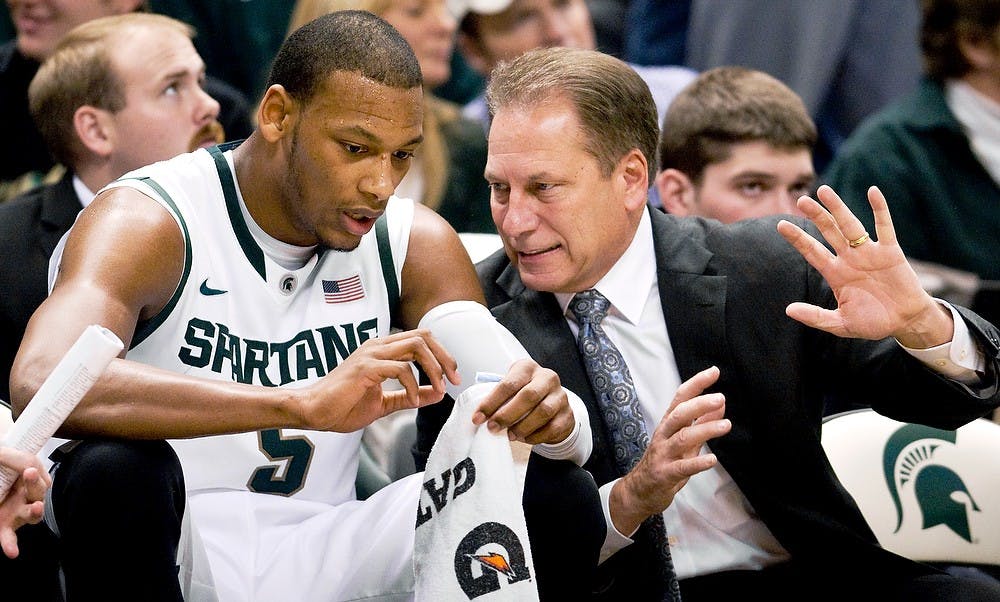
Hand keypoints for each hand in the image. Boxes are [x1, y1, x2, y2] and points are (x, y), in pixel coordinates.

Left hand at [0, 447, 49, 558]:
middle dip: (35, 481)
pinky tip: (12, 551)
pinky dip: (11, 544)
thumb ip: (11, 458)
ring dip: (35, 510)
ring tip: (37, 507)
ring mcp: (17, 513)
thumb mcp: (5, 461)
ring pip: (34, 513)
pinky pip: (10, 537)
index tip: (5, 454)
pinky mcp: (5, 527)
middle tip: (29, 472)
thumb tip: (8, 454)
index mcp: (28, 477)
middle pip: (40, 489)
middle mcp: (26, 496)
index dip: (22, 460)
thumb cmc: (4, 479)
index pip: (32, 465)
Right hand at [297, 329, 459, 431]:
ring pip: (416, 346)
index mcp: (382, 350)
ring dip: (434, 368)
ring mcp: (371, 354)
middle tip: (455, 380)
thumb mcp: (385, 402)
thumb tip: (437, 394)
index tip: (453, 377)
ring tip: (440, 388)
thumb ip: (410, 396)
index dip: (441, 354)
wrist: (313, 411)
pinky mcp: (365, 368)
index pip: (421, 339)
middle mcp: (378, 346)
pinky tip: (414, 401)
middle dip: (445, 357)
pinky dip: (414, 385)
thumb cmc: (342, 405)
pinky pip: (401, 369)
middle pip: (424, 337)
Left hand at [470, 359, 575, 444]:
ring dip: (522, 426)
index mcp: (528, 368)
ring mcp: (560, 396)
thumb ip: (498, 398)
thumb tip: (479, 416)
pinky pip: (552, 428)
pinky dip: (536, 436)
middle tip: (493, 428)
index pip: (509, 383)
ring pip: (543, 412)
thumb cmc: (525, 395)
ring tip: (510, 435)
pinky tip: (525, 438)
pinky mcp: (568, 415)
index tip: (478, 417)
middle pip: (528, 395)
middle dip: (507, 414)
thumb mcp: (512, 389)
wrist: (553, 404)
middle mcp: (547, 378)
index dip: (491, 402)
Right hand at [609, 366, 728, 535]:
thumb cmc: (664, 462)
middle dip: (699, 404)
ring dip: (705, 430)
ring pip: (682, 438)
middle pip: (679, 414)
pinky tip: (712, 459)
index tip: (714, 371)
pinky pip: (681, 467)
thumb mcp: (684, 440)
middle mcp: (664, 435)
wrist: (639, 492)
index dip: (697, 384)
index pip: (681, 398)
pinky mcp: (665, 474)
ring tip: (726, 425)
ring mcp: (663, 455)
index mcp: (668, 425)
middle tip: (720, 397)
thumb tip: (721, 404)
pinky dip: (697, 462)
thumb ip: (701, 423)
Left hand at [777, 185, 953, 347]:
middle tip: (801, 200)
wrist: (904, 322)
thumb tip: (789, 310)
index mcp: (835, 273)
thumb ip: (816, 317)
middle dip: (815, 216)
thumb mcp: (840, 324)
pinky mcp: (891, 252)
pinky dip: (879, 209)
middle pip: (828, 232)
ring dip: (838, 208)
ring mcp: (869, 253)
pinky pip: (884, 227)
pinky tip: (872, 192)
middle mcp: (849, 258)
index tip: (781, 225)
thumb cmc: (872, 322)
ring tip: (824, 191)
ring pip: (851, 225)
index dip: (797, 238)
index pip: (811, 251)